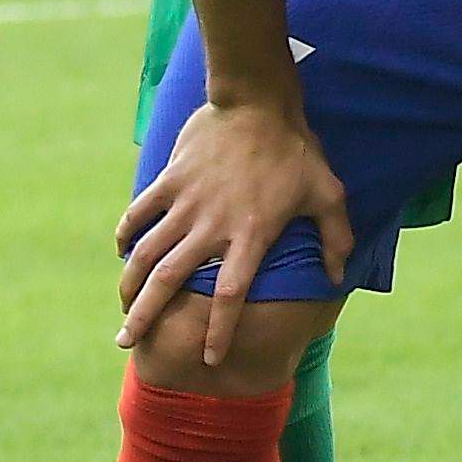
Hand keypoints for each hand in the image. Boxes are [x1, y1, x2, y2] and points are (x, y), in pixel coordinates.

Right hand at [119, 98, 356, 365]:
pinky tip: (122, 251)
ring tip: (122, 309)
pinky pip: (138, 213)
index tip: (208, 358)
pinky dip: (126, 234)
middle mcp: (212, 225)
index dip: (219, 329)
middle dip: (146, 316)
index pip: (230, 295)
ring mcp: (186, 203)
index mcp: (251, 235)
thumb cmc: (297, 151)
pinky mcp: (169, 181)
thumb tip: (339, 276)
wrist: (258, 102)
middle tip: (127, 343)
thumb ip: (336, 238)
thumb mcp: (328, 193)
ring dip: (129, 284)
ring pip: (146, 253)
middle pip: (170, 281)